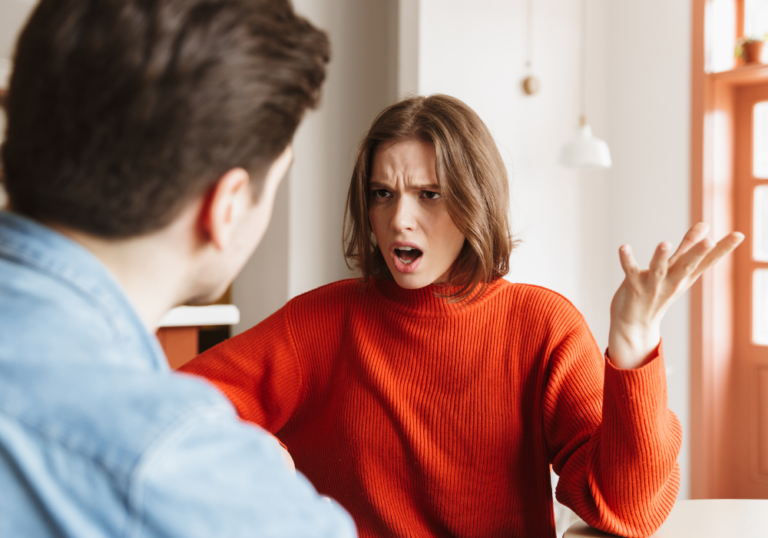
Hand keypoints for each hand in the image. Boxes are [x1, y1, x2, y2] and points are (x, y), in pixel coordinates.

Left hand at [608, 223, 743, 368]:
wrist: (634, 325)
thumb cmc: (658, 293)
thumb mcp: (677, 271)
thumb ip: (689, 247)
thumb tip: (706, 225)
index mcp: (685, 277)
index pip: (707, 262)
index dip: (723, 249)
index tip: (739, 235)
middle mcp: (672, 281)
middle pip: (687, 266)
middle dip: (698, 254)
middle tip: (710, 241)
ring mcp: (653, 286)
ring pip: (658, 269)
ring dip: (661, 257)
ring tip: (665, 243)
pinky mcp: (633, 287)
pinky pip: (630, 272)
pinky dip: (627, 260)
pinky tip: (624, 247)